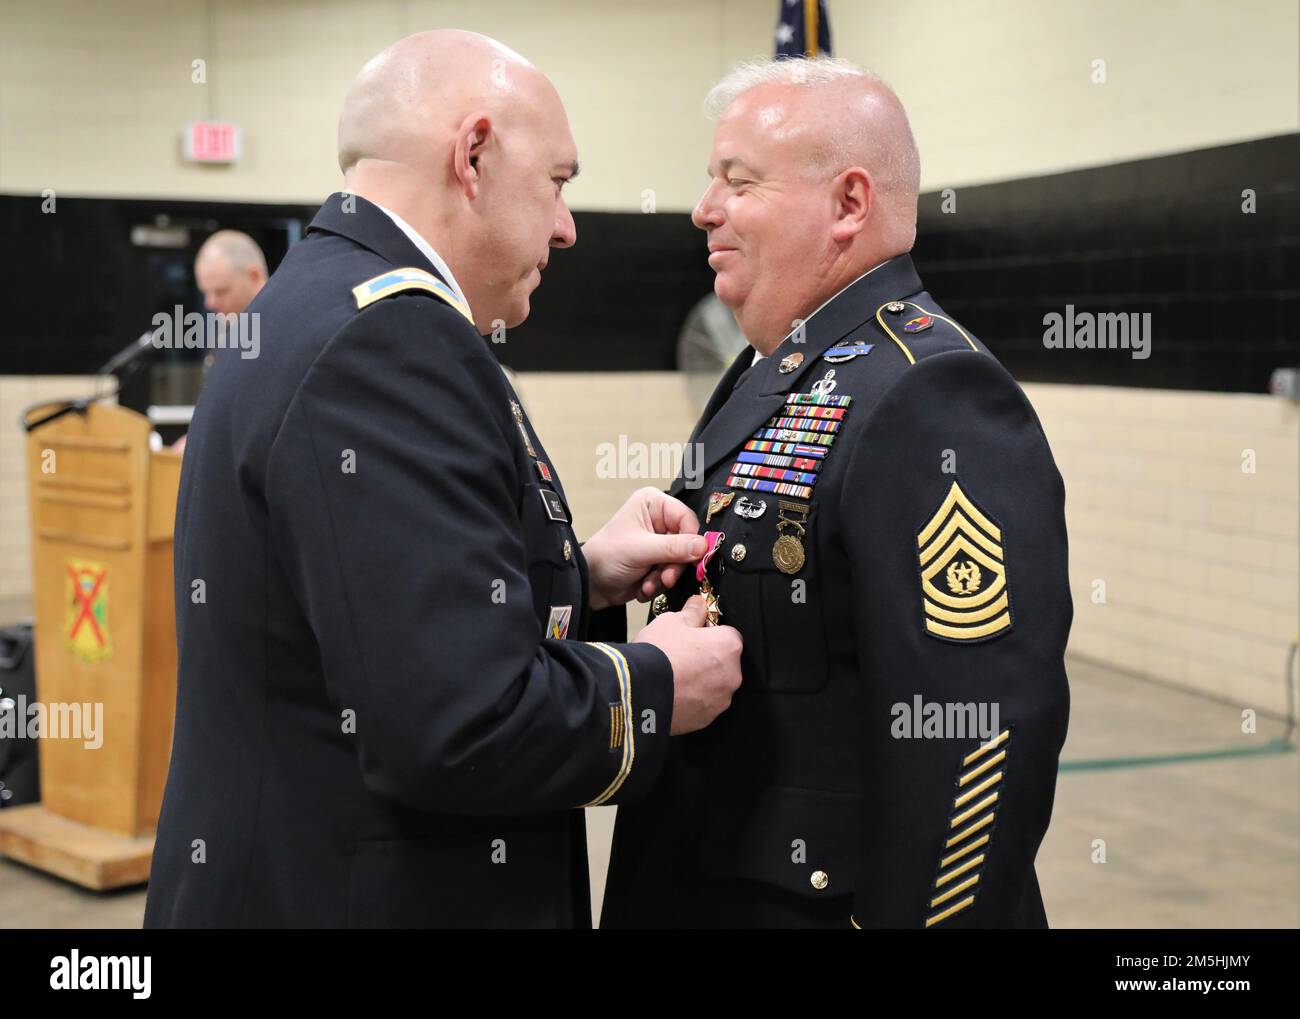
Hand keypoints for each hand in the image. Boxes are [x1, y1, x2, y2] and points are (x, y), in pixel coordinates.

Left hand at [583, 487, 706, 609]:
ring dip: (666, 576)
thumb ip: (673, 547)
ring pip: (682, 561)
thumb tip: (702, 545)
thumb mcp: (640, 550)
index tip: (692, 558)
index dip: (691, 539)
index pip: (687, 518)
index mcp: (653, 504)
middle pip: (688, 542)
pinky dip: (660, 583)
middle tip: (664, 577)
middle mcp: (659, 520)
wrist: (591, 585)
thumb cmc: (605, 556)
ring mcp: (660, 542)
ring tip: (648, 583)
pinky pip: (674, 573)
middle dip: (674, 564)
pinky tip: (644, 586)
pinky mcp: (660, 561)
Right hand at [635, 595, 742, 733]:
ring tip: (674, 677)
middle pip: (723, 661)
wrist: (640, 691)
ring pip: (714, 685)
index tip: (692, 636)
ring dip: (700, 681)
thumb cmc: (659, 652)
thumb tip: (699, 603)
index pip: (728, 634)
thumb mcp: (672, 621)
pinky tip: (673, 693)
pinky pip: (703, 704)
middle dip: (706, 658)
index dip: (709, 633)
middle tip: (680, 656)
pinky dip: (692, 699)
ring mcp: (720, 700)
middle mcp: (732, 675)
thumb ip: (692, 612)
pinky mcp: (707, 719)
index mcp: (729, 646)